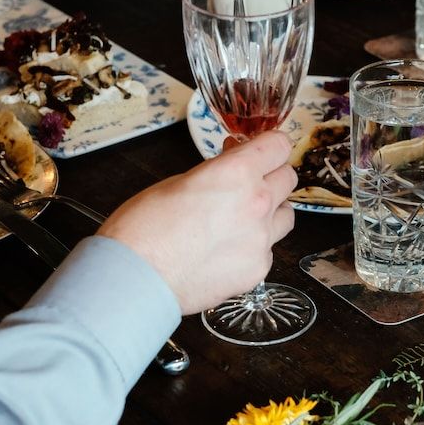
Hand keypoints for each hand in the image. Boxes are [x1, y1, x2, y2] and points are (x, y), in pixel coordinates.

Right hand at [98, 131, 296, 313]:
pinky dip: (255, 246)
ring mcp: (260, 239)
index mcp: (236, 173)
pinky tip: (228, 249)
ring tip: (242, 217)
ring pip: (286, 214)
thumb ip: (217, 172)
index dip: (268, 146)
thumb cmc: (144, 228)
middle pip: (288, 177)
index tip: (261, 150)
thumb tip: (232, 166)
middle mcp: (256, 203)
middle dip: (271, 175)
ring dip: (271, 211)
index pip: (279, 145)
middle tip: (250, 181)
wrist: (135, 279)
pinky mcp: (257, 269)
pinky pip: (269, 249)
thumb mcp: (179, 181)